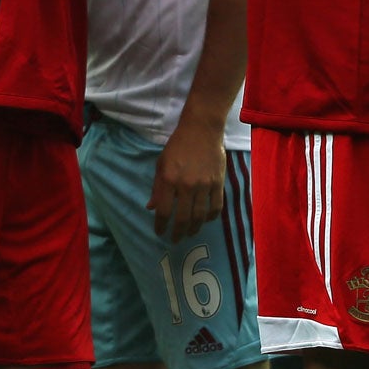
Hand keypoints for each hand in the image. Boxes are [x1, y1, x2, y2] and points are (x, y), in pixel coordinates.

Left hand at [149, 111, 226, 240]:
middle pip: (183, 218)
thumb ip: (157, 187)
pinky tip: (206, 220)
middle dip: (178, 232)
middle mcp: (186, 185)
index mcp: (169, 180)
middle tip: (175, 239)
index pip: (164, 211)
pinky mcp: (218, 182)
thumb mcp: (161, 163)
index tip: (160, 233)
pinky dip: (211, 217)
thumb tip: (151, 208)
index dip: (161, 226)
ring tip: (190, 233)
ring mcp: (204, 185)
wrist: (201, 129)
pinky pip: (216, 206)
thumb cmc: (177, 145)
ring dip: (194, 228)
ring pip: (200, 215)